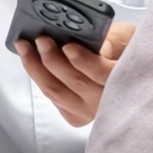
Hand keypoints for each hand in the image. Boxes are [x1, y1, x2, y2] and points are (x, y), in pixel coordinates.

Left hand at [15, 21, 134, 127]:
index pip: (104, 75)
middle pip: (76, 83)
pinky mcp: (75, 115)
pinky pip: (51, 96)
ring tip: (25, 46)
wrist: (126, 72)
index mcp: (125, 79)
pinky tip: (30, 60)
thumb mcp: (126, 38)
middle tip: (41, 39)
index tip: (68, 46)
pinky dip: (38, 77)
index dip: (84, 61)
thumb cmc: (126, 51)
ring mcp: (90, 112)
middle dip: (53, 60)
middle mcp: (107, 101)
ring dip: (36, 68)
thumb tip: (83, 41)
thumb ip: (109, 40)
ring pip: (57, 92)